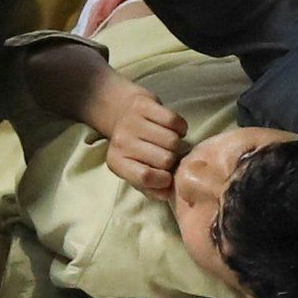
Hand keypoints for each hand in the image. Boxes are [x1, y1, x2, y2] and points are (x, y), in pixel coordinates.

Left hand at [14, 42, 186, 196]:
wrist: (118, 109)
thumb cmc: (132, 147)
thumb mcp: (134, 171)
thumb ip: (150, 188)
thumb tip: (167, 193)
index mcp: (116, 163)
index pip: (145, 177)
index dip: (163, 180)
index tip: (167, 178)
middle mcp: (121, 142)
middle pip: (165, 160)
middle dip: (172, 160)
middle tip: (167, 155)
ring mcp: (132, 122)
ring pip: (173, 140)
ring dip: (177, 143)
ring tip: (169, 142)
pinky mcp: (143, 104)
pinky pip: (174, 120)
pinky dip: (180, 127)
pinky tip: (174, 129)